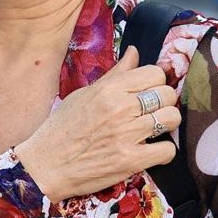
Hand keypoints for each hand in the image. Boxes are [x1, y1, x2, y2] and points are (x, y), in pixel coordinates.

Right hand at [15, 45, 180, 202]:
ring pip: (172, 118)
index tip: (148, 93)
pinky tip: (151, 151)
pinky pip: (167, 150)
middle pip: (168, 94)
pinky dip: (163, 152)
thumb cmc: (61, 128)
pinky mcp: (131, 160)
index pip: (155, 73)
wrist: (45, 165)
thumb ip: (114, 74)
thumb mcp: (84, 94)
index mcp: (109, 89)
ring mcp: (127, 134)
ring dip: (167, 125)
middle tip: (153, 112)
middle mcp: (120, 108)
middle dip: (164, 102)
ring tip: (154, 131)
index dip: (155, 83)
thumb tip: (135, 52)